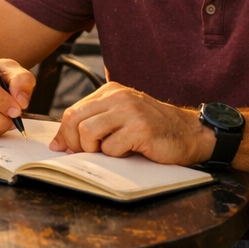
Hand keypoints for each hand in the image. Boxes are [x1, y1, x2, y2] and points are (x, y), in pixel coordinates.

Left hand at [50, 82, 215, 164]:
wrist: (189, 132)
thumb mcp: (120, 117)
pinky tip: (129, 153)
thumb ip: (93, 123)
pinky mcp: (140, 129)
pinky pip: (111, 147)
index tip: (63, 148)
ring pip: (88, 132)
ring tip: (109, 152)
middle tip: (84, 155)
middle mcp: (117, 97)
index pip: (73, 111)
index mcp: (110, 92)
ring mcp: (129, 112)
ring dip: (94, 150)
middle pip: (75, 120)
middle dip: (73, 143)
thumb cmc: (152, 128)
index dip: (64, 133)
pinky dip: (115, 156)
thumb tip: (59, 144)